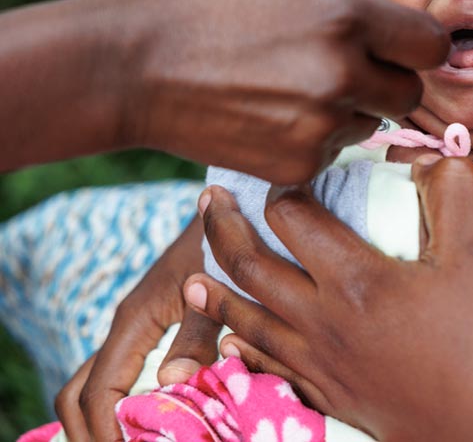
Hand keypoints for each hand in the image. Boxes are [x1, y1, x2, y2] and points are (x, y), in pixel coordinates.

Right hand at [54, 211, 220, 441]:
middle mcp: (126, 329)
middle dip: (90, 434)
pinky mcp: (153, 331)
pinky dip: (123, 407)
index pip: (98, 392)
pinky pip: (121, 377)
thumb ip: (198, 333)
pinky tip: (154, 422)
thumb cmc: (226, 247)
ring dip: (104, 421)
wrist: (232, 213)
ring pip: (96, 385)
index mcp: (133, 322)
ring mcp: (136, 331)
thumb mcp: (216, 287)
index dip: (106, 432)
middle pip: (79, 394)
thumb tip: (174, 379)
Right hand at [121, 0, 450, 183]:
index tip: (406, 49)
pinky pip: (330, 154)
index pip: (432, 44)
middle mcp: (342, 74)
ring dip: (346, 112)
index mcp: (345, 17)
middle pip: (409, 95)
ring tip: (290, 90)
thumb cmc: (194, 5)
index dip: (421, 47)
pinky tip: (268, 117)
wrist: (125, 68)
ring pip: (369, 126)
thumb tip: (373, 23)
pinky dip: (311, 139)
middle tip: (349, 72)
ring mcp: (319, 125)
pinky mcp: (295, 165)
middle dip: (388, 83)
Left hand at [183, 161, 472, 440]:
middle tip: (208, 203)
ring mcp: (321, 364)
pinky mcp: (332, 396)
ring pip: (248, 323)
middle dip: (223, 231)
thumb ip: (453, 190)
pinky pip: (268, 369)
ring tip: (190, 276)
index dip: (282, 188)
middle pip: (252, 268)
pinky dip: (242, 350)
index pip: (293, 219)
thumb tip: (424, 157)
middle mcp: (322, 321)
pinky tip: (231, 346)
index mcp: (353, 279)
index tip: (280, 171)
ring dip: (216, 294)